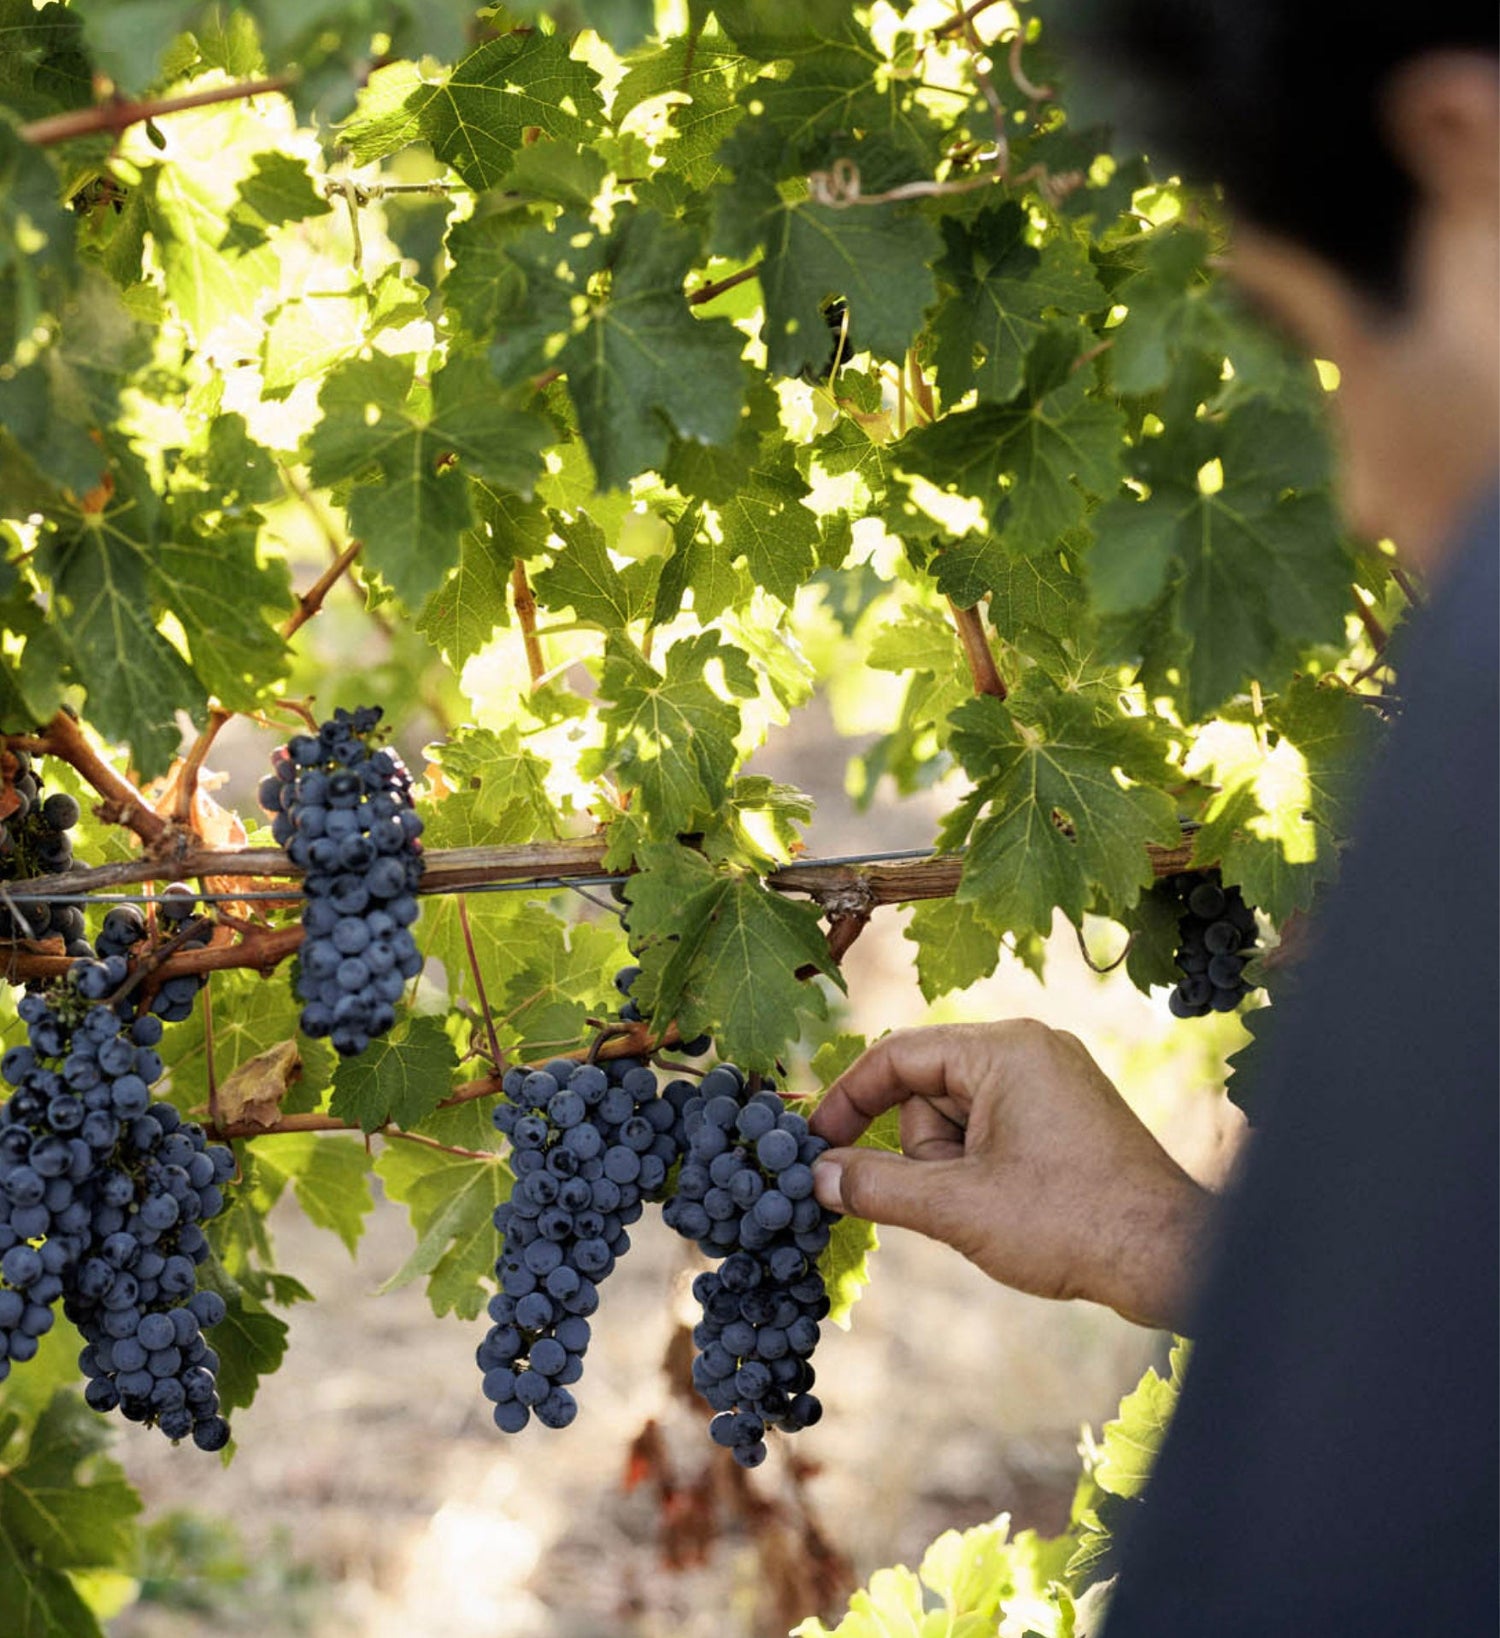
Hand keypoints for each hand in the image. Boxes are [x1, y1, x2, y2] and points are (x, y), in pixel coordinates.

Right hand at [808, 1020, 1214, 1331]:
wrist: (1172, 1257)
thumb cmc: (1071, 1222)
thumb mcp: (957, 1207)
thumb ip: (876, 1187)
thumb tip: (815, 1179)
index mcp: (1004, 1049)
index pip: (896, 1056)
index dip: (847, 1101)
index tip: (814, 1146)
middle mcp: (1029, 1049)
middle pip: (927, 1090)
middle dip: (924, 1153)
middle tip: (954, 1201)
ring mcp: (1051, 1080)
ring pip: (956, 1117)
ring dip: (953, 1169)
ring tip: (996, 1209)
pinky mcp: (1064, 1114)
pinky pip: (991, 1130)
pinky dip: (981, 1170)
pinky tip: (1011, 1208)